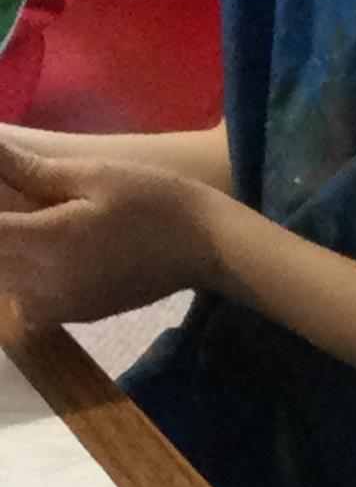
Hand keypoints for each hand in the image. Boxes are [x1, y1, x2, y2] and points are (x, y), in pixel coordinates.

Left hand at [0, 135, 216, 324]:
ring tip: (20, 230)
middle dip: (0, 234)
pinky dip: (19, 285)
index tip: (4, 191)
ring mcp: (63, 306)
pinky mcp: (78, 315)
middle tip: (13, 202)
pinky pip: (27, 307)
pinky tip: (35, 257)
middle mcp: (47, 285)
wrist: (205, 246)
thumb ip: (31, 171)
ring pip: (5, 288)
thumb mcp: (92, 175)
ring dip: (5, 260)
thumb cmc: (152, 200)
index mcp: (48, 244)